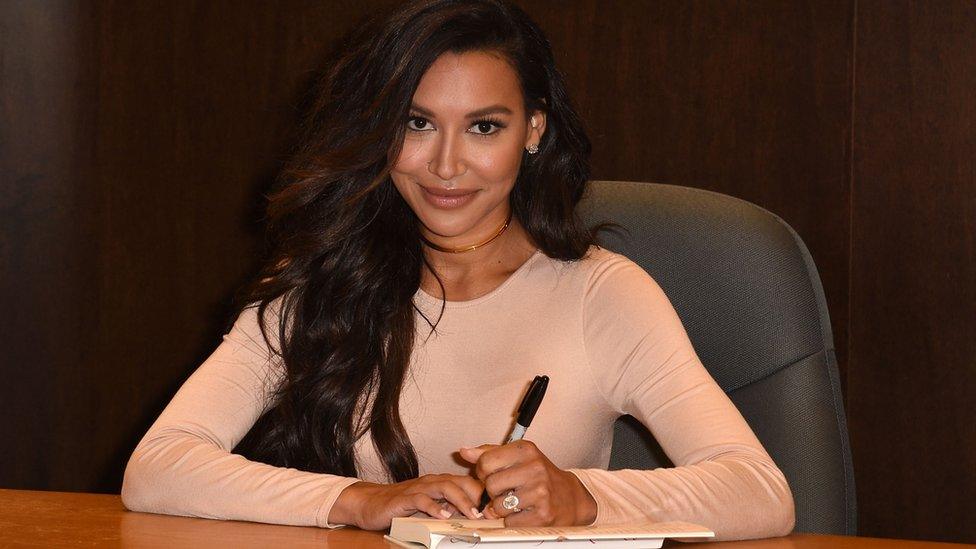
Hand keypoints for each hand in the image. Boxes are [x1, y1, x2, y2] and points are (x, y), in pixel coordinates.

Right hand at [330, 474, 484, 529]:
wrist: (370, 502)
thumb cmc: (402, 506)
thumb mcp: (429, 506)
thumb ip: (448, 507)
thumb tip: (471, 515)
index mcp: (440, 482)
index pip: (467, 482)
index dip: (483, 492)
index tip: (496, 505)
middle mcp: (432, 482)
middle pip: (460, 481)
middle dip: (477, 495)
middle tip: (490, 511)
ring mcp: (418, 488)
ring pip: (445, 487)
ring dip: (461, 500)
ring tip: (472, 514)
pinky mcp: (404, 498)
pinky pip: (422, 500)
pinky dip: (434, 507)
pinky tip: (443, 516)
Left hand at [459, 440, 596, 526]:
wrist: (570, 497)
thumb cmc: (539, 475)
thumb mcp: (517, 457)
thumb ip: (489, 453)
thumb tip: (464, 451)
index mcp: (526, 450)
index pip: (485, 461)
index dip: (483, 472)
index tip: (493, 475)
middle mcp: (535, 468)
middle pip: (490, 485)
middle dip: (493, 491)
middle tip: (506, 490)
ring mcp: (540, 491)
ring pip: (498, 505)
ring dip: (502, 508)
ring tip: (516, 501)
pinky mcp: (542, 514)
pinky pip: (510, 521)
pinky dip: (513, 519)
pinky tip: (525, 512)